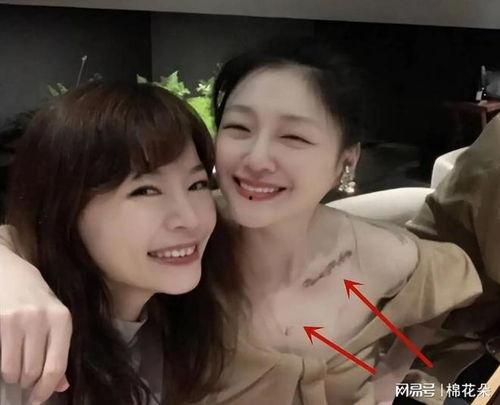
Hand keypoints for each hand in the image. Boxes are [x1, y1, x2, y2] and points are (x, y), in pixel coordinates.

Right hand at [0, 245, 71, 402]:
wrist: (8, 269)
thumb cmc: (34, 296)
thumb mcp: (53, 317)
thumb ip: (59, 349)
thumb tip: (62, 385)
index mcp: (62, 319)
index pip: (57, 366)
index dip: (46, 389)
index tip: (38, 399)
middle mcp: (43, 319)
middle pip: (34, 372)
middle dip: (28, 383)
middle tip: (25, 380)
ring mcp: (19, 320)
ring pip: (14, 370)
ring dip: (13, 376)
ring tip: (14, 367)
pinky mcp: (0, 322)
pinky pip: (1, 362)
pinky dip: (2, 368)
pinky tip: (5, 359)